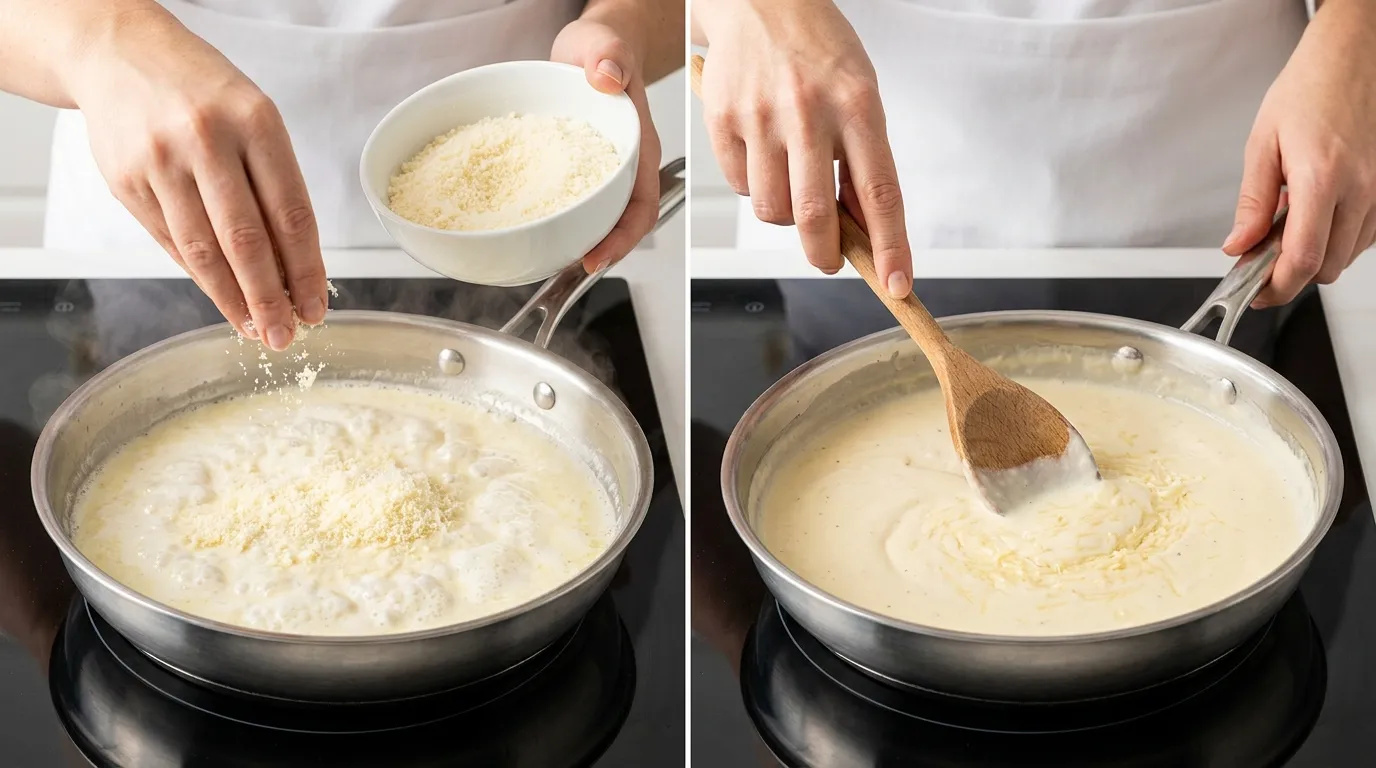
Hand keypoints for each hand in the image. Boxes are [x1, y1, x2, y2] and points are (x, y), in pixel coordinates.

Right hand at [68, 11, 327, 348]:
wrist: (120, 54)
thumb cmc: (204, 93)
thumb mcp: (255, 119)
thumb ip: (275, 186)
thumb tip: (298, 267)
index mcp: (255, 122)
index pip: (291, 213)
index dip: (307, 269)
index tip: (317, 306)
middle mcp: (207, 141)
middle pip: (246, 241)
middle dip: (271, 298)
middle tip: (287, 336)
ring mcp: (160, 162)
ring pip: (203, 251)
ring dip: (233, 300)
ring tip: (256, 330)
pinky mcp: (126, 182)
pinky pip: (171, 243)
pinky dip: (200, 278)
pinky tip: (223, 298)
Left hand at [552, 18, 662, 272]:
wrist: (590, 50)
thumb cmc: (602, 49)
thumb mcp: (603, 45)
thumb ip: (609, 56)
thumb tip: (606, 76)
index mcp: (638, 148)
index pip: (642, 206)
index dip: (623, 238)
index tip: (597, 256)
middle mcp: (621, 168)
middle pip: (619, 224)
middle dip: (599, 253)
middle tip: (567, 273)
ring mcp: (596, 174)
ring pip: (594, 219)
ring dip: (575, 243)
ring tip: (547, 263)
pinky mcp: (570, 173)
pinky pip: (566, 203)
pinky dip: (551, 221)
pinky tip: (527, 229)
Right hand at [696, 0, 911, 296]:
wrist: (762, 0)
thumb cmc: (818, 50)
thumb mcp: (860, 94)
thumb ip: (862, 159)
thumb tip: (862, 228)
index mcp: (856, 104)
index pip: (879, 193)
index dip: (890, 247)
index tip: (897, 282)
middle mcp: (808, 112)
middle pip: (814, 215)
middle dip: (824, 254)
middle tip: (829, 258)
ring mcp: (761, 117)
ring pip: (771, 210)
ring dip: (785, 216)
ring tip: (792, 180)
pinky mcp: (723, 120)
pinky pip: (739, 186)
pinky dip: (754, 187)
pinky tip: (763, 156)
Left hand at [1224, 0, 1375, 307]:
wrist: (1352, 58)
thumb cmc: (1309, 89)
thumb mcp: (1262, 144)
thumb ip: (1251, 202)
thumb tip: (1238, 246)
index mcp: (1322, 178)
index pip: (1303, 259)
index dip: (1277, 287)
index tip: (1255, 293)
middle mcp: (1360, 189)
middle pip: (1328, 266)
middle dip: (1292, 274)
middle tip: (1260, 259)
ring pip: (1349, 255)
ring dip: (1316, 256)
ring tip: (1285, 226)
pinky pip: (1365, 234)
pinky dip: (1338, 239)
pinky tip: (1314, 216)